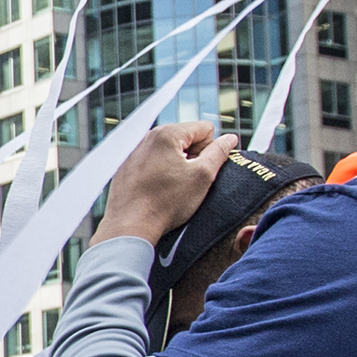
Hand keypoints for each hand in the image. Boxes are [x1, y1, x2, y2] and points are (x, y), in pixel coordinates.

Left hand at [98, 121, 234, 247]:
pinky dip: (159, 173)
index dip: (209, 150)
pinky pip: (152, 162)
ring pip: (169, 151)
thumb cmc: (166, 202)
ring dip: (176, 166)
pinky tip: (156, 191)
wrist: (130, 226)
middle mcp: (147, 136)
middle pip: (186, 138)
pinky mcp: (126, 167)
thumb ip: (219, 153)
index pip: (205, 129)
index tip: (198, 171)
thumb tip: (230, 139)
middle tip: (185, 182)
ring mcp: (133, 151)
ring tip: (170, 188)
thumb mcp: (202, 176)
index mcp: (166, 133)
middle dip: (192, 157)